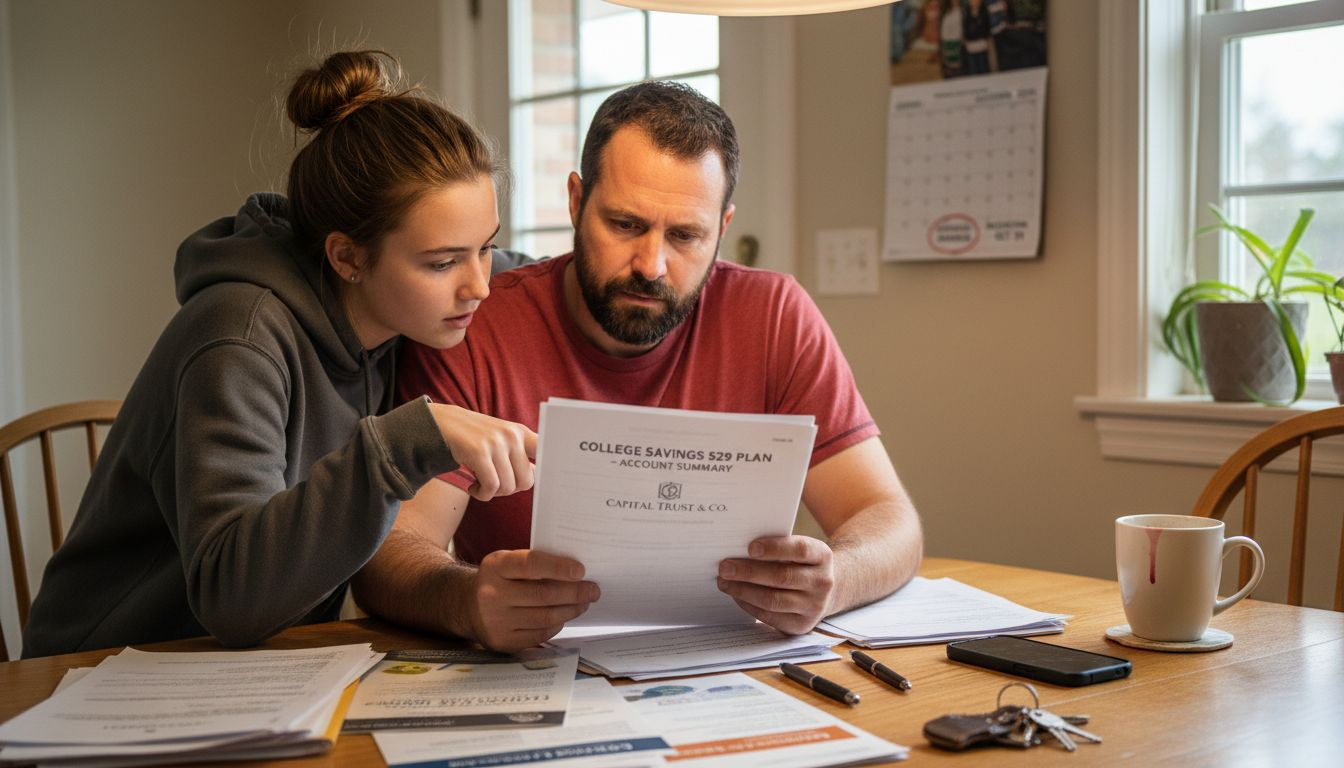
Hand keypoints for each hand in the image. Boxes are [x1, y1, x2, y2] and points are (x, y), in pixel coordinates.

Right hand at [429, 404, 536, 500]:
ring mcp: (496, 442)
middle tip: (494, 485)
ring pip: (508, 486)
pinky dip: (482, 494)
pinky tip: (473, 488)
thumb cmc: (475, 438)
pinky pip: (491, 487)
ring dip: (492, 493)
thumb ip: (519, 455)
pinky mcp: (479, 452)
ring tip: (481, 484)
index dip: (546, 471)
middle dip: (510, 489)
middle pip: (526, 481)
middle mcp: (512, 435)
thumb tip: (535, 478)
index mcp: (521, 432)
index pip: (546, 452)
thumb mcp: (501, 439)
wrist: (442, 424)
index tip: (538, 482)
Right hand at [468, 549, 599, 650]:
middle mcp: (492, 594)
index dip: (558, 568)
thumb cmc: (498, 580)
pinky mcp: (502, 641)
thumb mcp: (507, 562)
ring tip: (584, 603)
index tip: (581, 571)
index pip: (531, 564)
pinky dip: (557, 625)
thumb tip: (576, 573)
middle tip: (593, 590)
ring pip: (545, 617)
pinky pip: (540, 634)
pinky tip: (565, 616)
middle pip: (543, 595)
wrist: (467, 606)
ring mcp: (496, 621)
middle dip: (574, 593)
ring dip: (571, 610)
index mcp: (495, 567)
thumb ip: (534, 564)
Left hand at [716, 535, 835, 634]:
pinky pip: (769, 616)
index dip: (774, 548)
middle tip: (725, 567)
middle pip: (782, 577)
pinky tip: (736, 595)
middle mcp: (822, 582)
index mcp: (822, 556)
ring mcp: (814, 606)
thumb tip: (738, 550)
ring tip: (724, 582)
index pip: (800, 550)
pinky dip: (749, 605)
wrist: (824, 591)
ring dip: (743, 590)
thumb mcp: (798, 551)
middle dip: (749, 572)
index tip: (750, 547)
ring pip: (773, 599)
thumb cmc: (801, 564)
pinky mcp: (801, 625)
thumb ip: (777, 548)